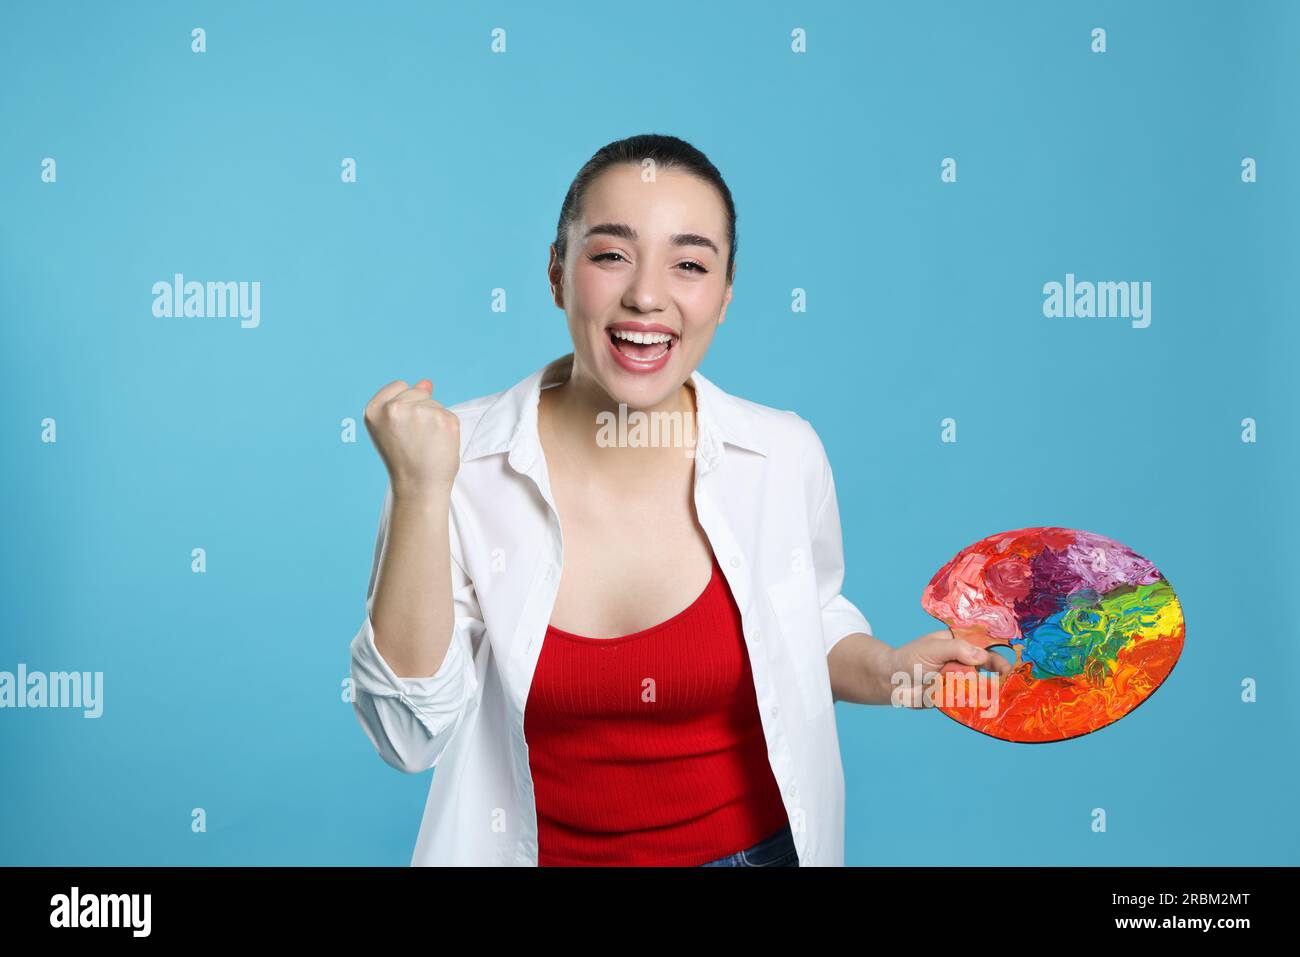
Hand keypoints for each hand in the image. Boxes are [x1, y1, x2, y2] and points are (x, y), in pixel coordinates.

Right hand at [363, 379, 460, 497]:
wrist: (418, 486)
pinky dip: (447, 429)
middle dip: (420, 411)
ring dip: (435, 421)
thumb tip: (427, 383)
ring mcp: (419, 412)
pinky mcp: (443, 419)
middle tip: (415, 439)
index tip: (403, 427)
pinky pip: (449, 414)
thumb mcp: (392, 428)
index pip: (399, 385)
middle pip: (418, 392)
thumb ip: (405, 402)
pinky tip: (438, 444)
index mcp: (374, 409)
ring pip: (435, 403)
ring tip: (425, 444)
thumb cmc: (404, 460)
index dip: (405, 404)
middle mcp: (394, 408)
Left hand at [886, 626, 1013, 708]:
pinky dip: (979, 704)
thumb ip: (956, 649)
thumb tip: (982, 656)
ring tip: (1002, 697)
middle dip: (1001, 676)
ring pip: (983, 686)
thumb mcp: (932, 648)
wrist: (891, 682)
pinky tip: (987, 708)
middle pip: (990, 668)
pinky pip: (971, 702)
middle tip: (1010, 685)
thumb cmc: (909, 658)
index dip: (1000, 655)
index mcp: (960, 643)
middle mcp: (964, 661)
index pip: (986, 646)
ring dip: (991, 692)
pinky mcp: (956, 697)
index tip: (1010, 668)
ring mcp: (961, 680)